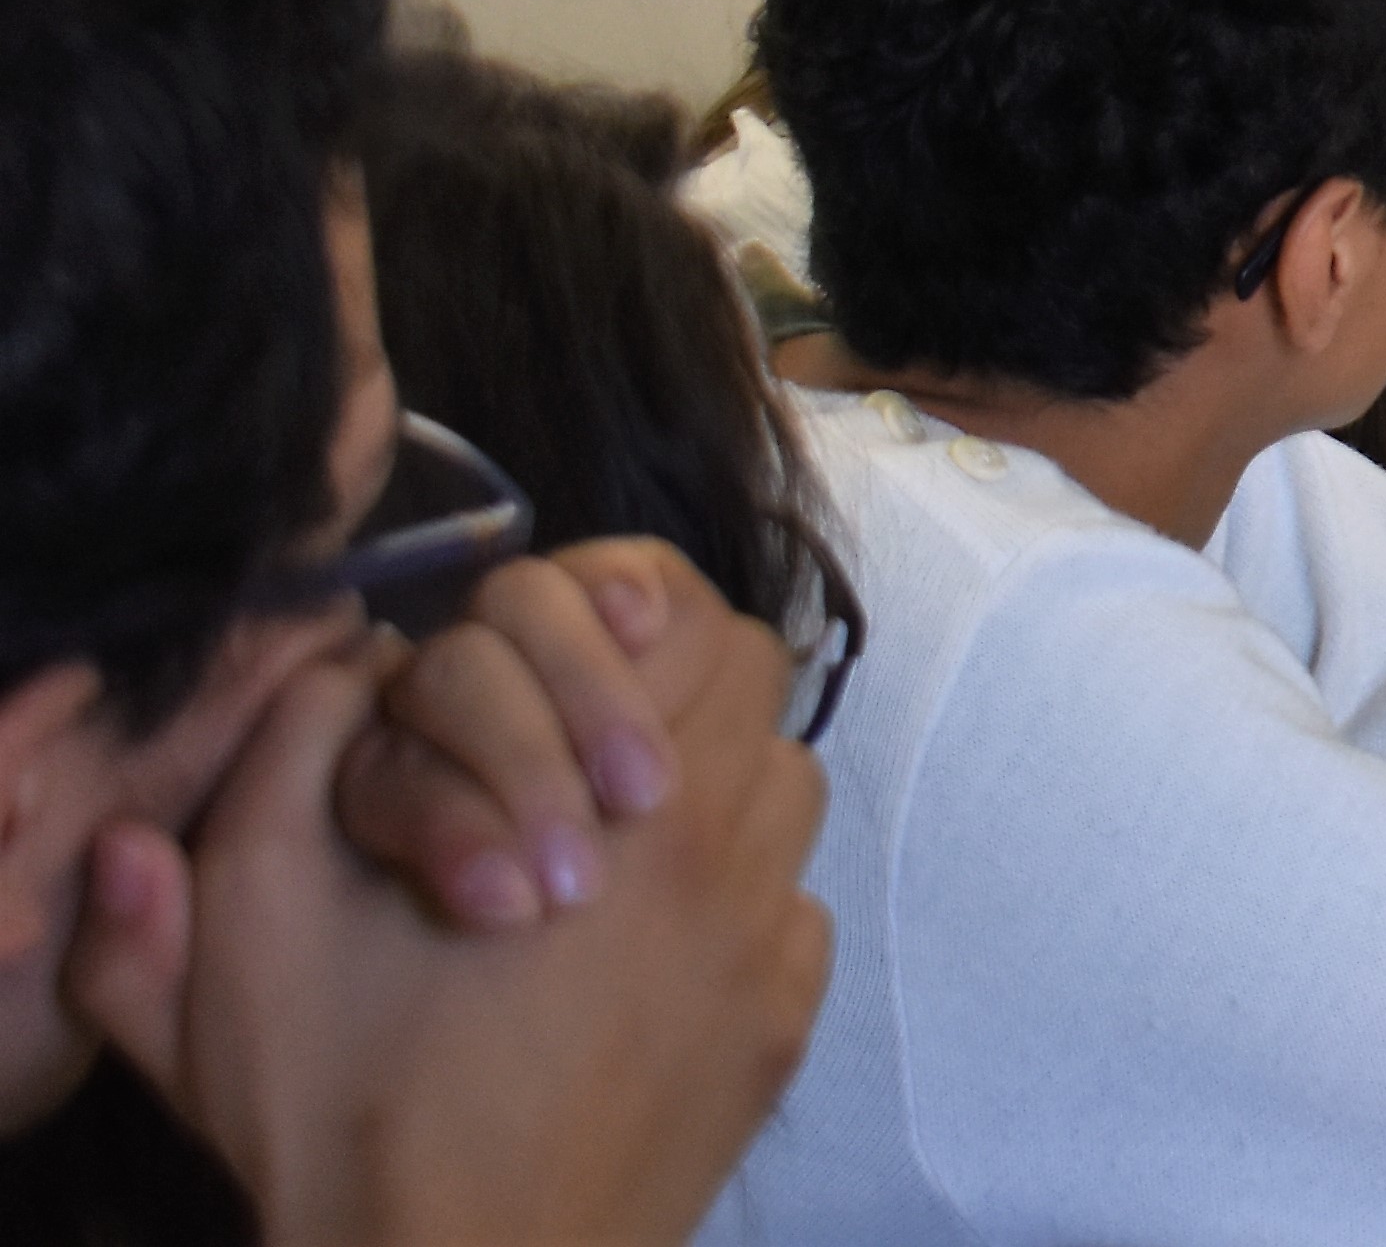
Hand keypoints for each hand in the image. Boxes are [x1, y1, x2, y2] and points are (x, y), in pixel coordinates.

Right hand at [84, 601, 828, 1246]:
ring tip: (594, 838)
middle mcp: (727, 863)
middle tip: (563, 737)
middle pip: (747, 687)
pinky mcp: (779, 1029)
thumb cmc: (350, 1116)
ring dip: (702, 789)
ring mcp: (767, 949)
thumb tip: (341, 670)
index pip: (688, 617)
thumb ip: (288, 762)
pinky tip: (633, 950)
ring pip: (780, 791)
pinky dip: (729, 903)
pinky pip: (788, 912)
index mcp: (624, 811)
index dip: (611, 608)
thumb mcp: (258, 926)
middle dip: (657, 687)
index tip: (552, 643)